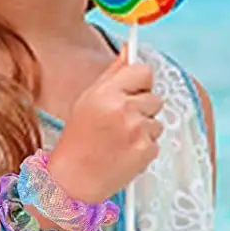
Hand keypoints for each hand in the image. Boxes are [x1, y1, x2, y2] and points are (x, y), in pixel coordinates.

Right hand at [47, 52, 162, 202]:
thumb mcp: (87, 100)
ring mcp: (138, 132)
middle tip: (118, 122)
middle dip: (141, 107)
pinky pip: (156, 140)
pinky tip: (123, 152)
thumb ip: (112, 74)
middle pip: (154, 96)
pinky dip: (143, 146)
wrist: (72, 181)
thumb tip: (129, 50)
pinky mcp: (147, 151)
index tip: (131, 91)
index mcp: (107, 93)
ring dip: (143, 128)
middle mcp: (124, 110)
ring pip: (157, 120)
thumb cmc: (77, 139)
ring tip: (119, 139)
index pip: (143, 71)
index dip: (138, 82)